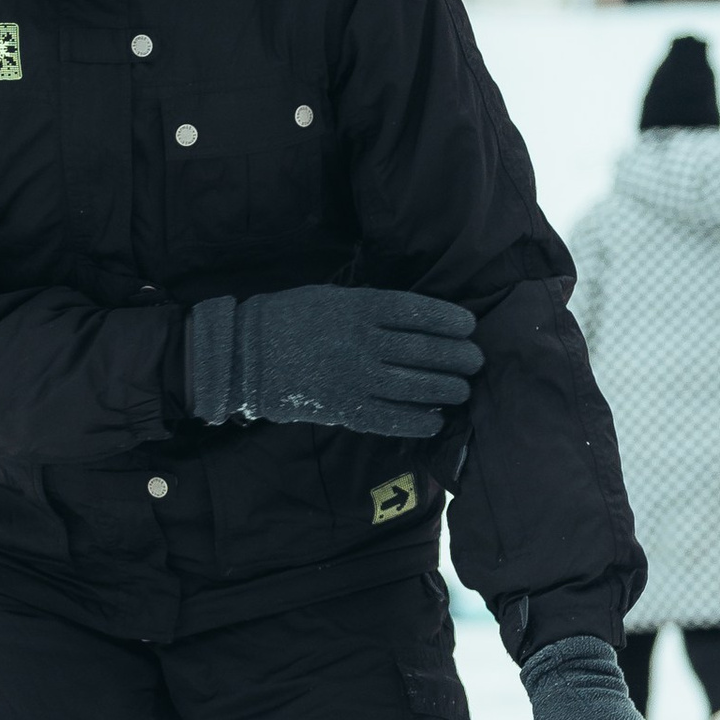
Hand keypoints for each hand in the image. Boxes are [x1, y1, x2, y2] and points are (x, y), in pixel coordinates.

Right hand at [188, 284, 481, 437]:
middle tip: (475, 361)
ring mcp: (352, 378)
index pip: (418, 312)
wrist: (244, 355)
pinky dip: (417, 422)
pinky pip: (389, 418)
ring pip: (414, 386)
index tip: (469, 326)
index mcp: (358, 307)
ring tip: (462, 390)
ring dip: (445, 390)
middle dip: (457, 358)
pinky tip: (435, 421)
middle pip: (424, 351)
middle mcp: (361, 342)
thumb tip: (418, 320)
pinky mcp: (342, 408)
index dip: (449, 321)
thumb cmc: (290, 319)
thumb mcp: (331, 297)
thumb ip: (371, 307)